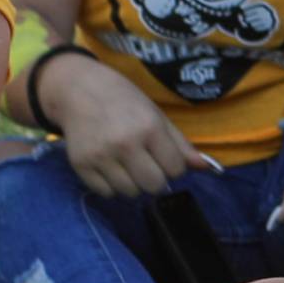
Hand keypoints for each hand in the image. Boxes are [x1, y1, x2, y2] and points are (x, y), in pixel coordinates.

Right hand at [39, 54, 203, 200]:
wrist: (77, 89)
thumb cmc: (123, 99)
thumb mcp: (156, 114)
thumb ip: (180, 143)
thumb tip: (206, 167)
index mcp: (149, 128)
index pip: (175, 169)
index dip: (173, 166)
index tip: (164, 156)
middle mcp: (125, 144)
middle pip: (154, 185)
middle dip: (155, 179)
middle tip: (146, 163)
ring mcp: (101, 156)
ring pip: (130, 193)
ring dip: (133, 184)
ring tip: (127, 164)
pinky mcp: (80, 165)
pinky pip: (106, 193)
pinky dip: (111, 185)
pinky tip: (110, 167)